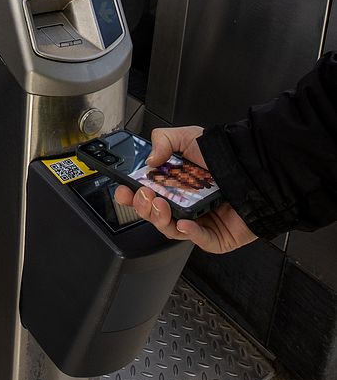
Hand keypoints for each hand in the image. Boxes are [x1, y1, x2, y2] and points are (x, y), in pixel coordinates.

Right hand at [114, 125, 256, 253]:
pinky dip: (189, 234)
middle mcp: (184, 205)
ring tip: (159, 205)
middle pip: (154, 214)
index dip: (131, 194)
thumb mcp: (189, 137)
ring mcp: (199, 222)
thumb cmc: (224, 156)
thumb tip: (149, 160)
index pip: (145, 194)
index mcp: (173, 185)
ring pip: (171, 229)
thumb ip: (164, 140)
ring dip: (159, 219)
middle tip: (143, 195)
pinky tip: (184, 223)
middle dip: (142, 207)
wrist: (255, 167)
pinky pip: (199, 241)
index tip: (122, 189)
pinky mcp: (216, 237)